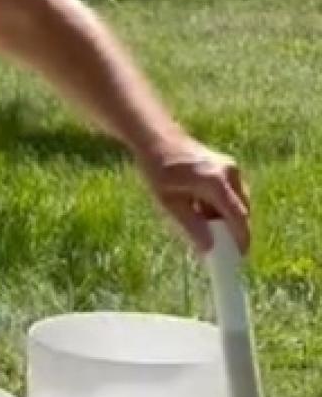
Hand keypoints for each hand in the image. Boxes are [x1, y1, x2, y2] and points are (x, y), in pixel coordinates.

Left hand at [134, 135, 250, 253]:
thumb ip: (190, 226)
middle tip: (224, 250)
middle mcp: (229, 173)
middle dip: (234, 230)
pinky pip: (230, 192)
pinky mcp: (226, 166)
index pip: (237, 216)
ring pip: (237, 201)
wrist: (156, 139)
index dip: (241, 238)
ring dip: (226, 218)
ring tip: (208, 231)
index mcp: (215, 182)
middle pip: (241, 210)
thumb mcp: (169, 203)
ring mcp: (230, 167)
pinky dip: (221, 206)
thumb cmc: (158, 170)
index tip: (240, 257)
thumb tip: (208, 249)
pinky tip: (202, 213)